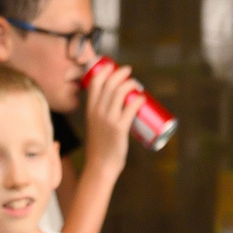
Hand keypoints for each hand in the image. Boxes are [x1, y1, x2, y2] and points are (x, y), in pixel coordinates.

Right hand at [80, 60, 141, 175]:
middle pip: (110, 84)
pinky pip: (131, 108)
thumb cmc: (100, 147)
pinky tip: (142, 98)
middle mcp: (97, 112)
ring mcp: (108, 119)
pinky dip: (138, 100)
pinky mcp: (119, 128)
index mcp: (89, 110)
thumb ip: (102, 115)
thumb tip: (119, 106)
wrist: (100, 166)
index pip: (94, 83)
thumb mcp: (96, 126)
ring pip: (120, 92)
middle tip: (130, 73)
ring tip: (137, 85)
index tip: (113, 66)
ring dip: (131, 84)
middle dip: (121, 74)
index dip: (104, 71)